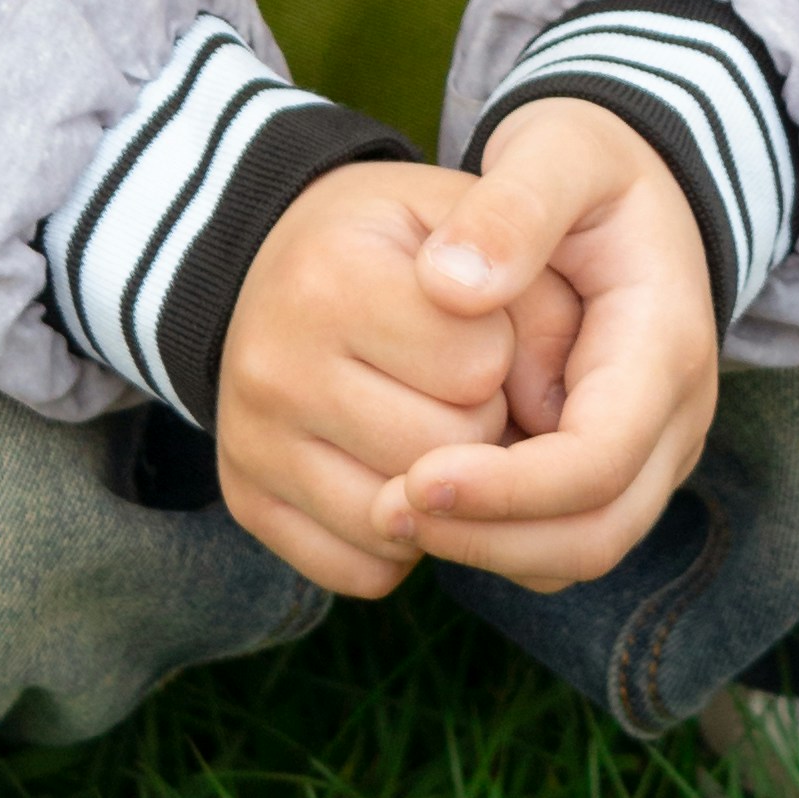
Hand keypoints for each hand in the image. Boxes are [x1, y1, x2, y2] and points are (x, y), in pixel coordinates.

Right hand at [213, 156, 517, 599]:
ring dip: (446, 493)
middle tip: (458, 384)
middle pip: (443, 452)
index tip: (475, 323)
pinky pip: (364, 571)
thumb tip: (553, 413)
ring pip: (406, 527)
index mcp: (331, 276)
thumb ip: (534, 294)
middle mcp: (273, 363)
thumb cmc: (399, 247)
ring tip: (430, 425)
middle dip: (480, 425)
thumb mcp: (472, 226)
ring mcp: (249, 441)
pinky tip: (395, 476)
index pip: (477, 366)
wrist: (280, 267)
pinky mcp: (245, 501)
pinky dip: (402, 545)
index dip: (501, 353)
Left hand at [372, 98, 718, 590]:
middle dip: (490, 539)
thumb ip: (513, 207)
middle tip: (385, 507)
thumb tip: (451, 288)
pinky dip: (492, 537)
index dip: (510, 489)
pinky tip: (420, 497)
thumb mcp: (558, 150)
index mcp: (665, 346)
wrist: (631, 180)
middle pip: (595, 531)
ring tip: (387, 506)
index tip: (416, 477)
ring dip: (485, 548)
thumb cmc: (589, 161)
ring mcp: (647, 451)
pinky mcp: (608, 466)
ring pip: (575, 550)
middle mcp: (672, 418)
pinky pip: (556, 537)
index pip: (598, 461)